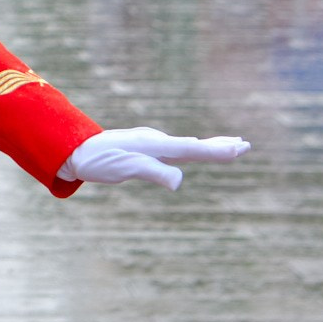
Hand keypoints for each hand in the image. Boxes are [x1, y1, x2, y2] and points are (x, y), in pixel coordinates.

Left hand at [62, 125, 251, 192]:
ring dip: (210, 145)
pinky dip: (194, 147)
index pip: (193, 149)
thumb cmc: (100, 161)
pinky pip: (177, 147)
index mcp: (156, 145)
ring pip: (188, 144)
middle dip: (220, 145)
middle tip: (245, 144)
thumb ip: (153, 172)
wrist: (76, 149)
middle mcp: (157, 140)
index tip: (239, 148)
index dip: (217, 151)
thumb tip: (179, 181)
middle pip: (195, 144)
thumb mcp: (125, 169)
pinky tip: (194, 148)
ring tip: (229, 144)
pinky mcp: (146, 147)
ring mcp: (152, 142)